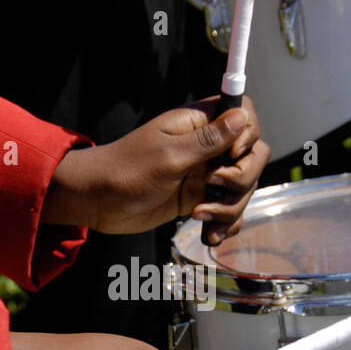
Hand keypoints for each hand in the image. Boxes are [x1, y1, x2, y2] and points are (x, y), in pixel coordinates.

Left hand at [43, 96, 270, 245]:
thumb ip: (208, 140)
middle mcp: (206, 145)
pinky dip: (224, 223)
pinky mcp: (199, 198)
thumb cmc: (127, 170)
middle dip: (241, 178)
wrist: (99, 202)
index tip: (230, 156)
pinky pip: (227, 209)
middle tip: (212, 188)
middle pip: (252, 155)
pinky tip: (209, 235)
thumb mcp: (169, 155)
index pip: (244, 114)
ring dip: (230, 207)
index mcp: (198, 123)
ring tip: (199, 216)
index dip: (247, 135)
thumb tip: (242, 116)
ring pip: (243, 187)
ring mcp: (205, 173)